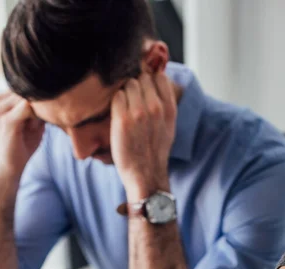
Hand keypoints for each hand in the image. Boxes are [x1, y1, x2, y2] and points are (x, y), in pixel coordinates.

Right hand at [0, 92, 44, 181]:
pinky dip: (37, 117)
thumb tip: (56, 94)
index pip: (28, 86)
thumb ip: (40, 108)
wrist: (9, 167)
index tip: (43, 114)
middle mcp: (0, 101)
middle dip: (41, 105)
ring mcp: (1, 109)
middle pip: (30, 90)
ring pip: (30, 97)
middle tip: (39, 124)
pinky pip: (29, 107)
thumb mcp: (34, 123)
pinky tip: (34, 129)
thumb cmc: (22, 145)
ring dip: (39, 112)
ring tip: (34, 128)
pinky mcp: (7, 120)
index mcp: (4, 99)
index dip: (41, 99)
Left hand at [110, 71, 176, 200]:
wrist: (145, 175)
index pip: (159, 76)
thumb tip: (156, 80)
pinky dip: (115, 103)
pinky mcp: (122, 119)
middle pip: (141, 78)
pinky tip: (117, 116)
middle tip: (132, 103)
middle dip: (136, 87)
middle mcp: (156, 108)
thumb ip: (165, 104)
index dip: (150, 80)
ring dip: (125, 94)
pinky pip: (116, 96)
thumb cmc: (154, 152)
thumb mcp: (169, 126)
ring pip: (128, 85)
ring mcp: (138, 113)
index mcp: (169, 109)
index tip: (145, 91)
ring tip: (125, 110)